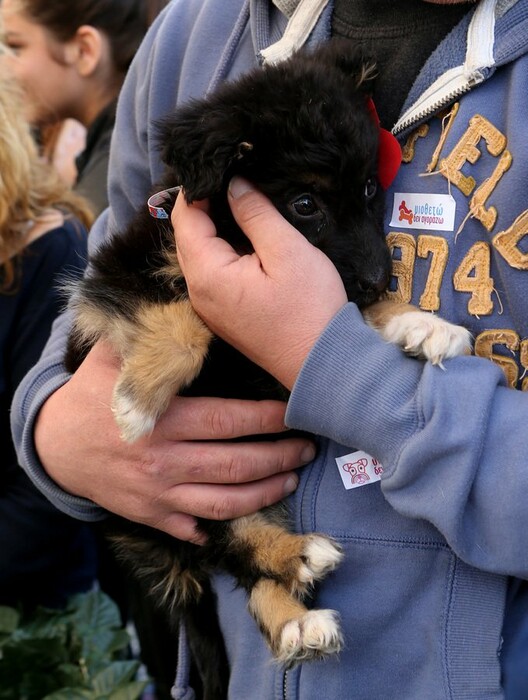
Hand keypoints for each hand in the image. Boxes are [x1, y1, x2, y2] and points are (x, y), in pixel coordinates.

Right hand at [34, 341, 312, 543]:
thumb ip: (153, 338)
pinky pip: (193, 526)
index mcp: (162, 421)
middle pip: (236, 465)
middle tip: (308, 448)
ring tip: (290, 479)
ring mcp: (159, 494)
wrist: (53, 446)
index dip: (266, 419)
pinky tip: (246, 515)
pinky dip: (220, 525)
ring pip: (224, 502)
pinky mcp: (151, 515)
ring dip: (264, 493)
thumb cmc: (90, 397)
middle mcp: (165, 462)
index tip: (293, 412)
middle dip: (279, 458)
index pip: (228, 421)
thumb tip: (193, 306)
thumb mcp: (113, 358)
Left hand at [173, 177, 347, 389]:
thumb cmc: (310, 308)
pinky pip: (212, 274)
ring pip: (199, 255)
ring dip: (213, 228)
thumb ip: (256, 214)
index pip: (185, 218)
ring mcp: (209, 308)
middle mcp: (199, 293)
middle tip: (231, 180)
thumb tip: (234, 184)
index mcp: (208, 274)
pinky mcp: (223, 316)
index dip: (199, 188)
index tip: (223, 168)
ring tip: (240, 204)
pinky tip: (245, 239)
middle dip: (204, 206)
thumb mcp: (287, 251)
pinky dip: (220, 251)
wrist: (321, 362)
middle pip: (187, 237)